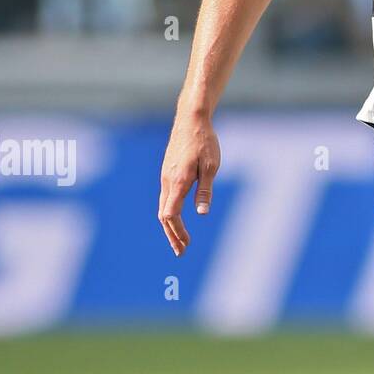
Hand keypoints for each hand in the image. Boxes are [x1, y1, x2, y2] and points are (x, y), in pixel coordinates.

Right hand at [158, 109, 220, 255]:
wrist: (191, 120)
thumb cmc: (204, 142)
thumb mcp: (210, 166)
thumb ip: (205, 190)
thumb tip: (202, 213)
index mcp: (177, 182)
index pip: (171, 215)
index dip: (177, 232)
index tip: (186, 244)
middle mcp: (167, 182)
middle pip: (164, 216)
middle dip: (172, 235)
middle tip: (181, 252)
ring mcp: (165, 177)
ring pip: (163, 207)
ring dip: (170, 226)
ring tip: (179, 240)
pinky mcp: (167, 172)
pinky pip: (165, 198)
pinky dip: (170, 213)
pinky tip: (177, 217)